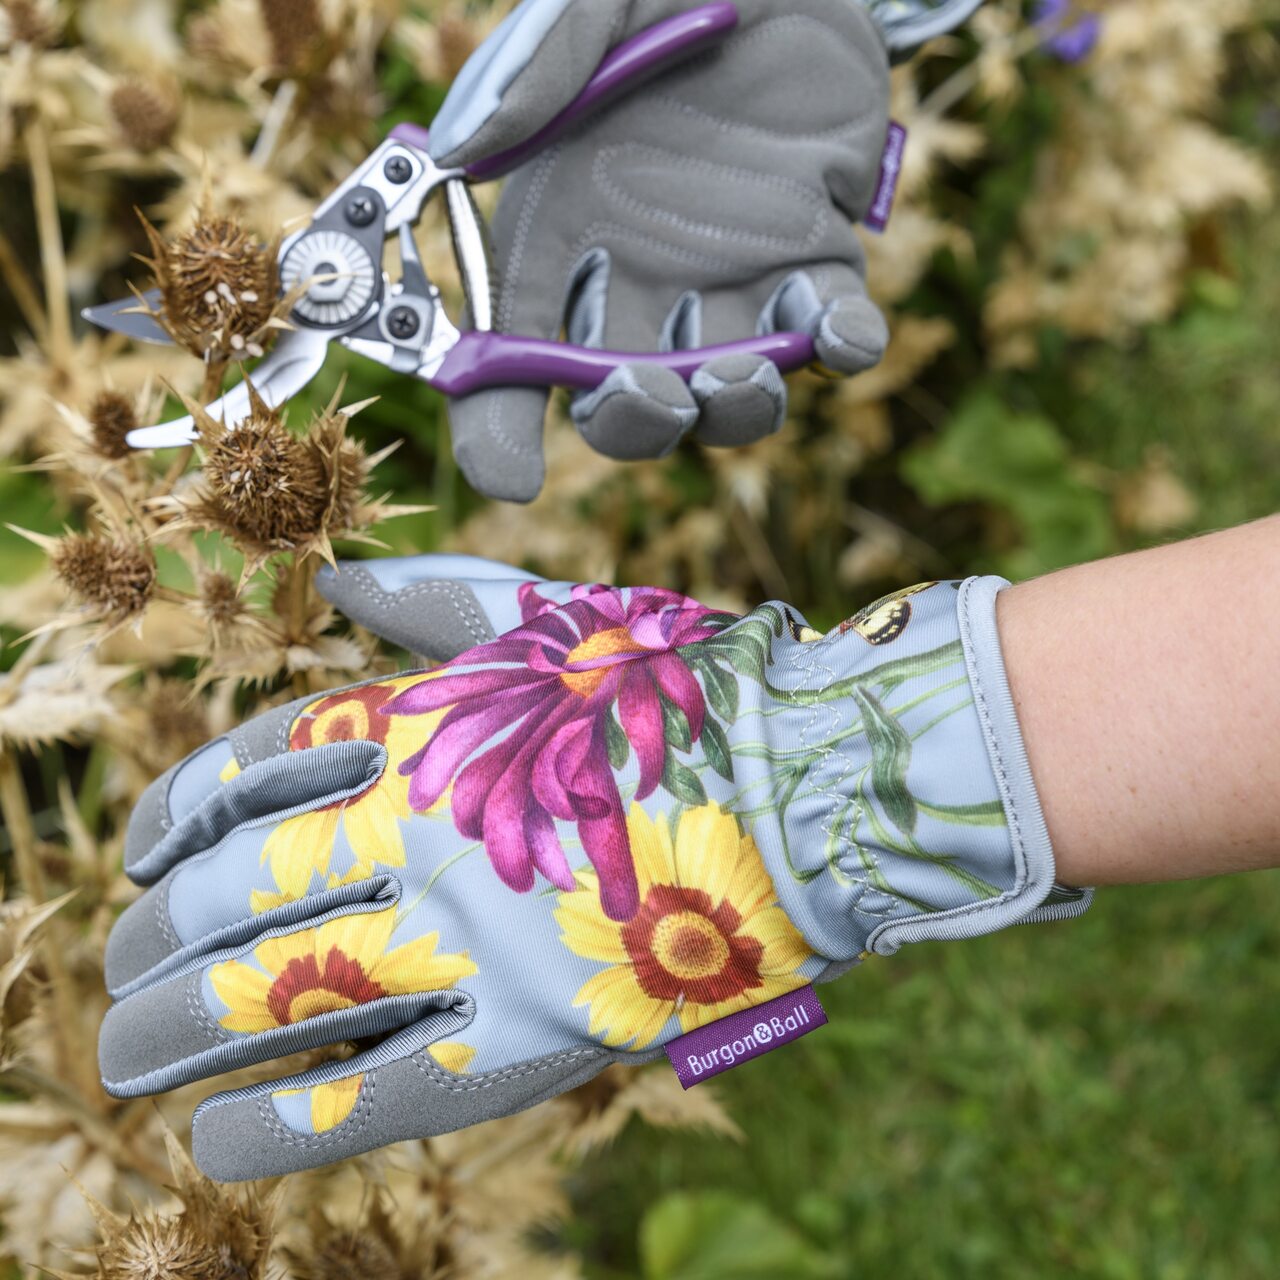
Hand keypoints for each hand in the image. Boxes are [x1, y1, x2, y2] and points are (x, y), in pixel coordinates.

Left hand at [100, 555, 1084, 1179]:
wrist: (816, 778)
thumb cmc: (681, 691)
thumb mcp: (551, 620)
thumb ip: (430, 604)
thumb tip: (333, 583)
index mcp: (428, 725)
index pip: (246, 771)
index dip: (172, 818)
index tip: (140, 857)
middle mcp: (431, 827)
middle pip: (239, 892)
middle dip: (150, 945)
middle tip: (113, 980)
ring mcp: (479, 935)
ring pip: (282, 994)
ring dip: (179, 1032)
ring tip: (126, 1059)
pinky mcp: (539, 1032)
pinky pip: (385, 1092)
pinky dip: (285, 1124)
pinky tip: (215, 1144)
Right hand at [429, 0, 901, 501]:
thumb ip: (534, 67)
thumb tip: (466, 149)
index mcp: (562, 227)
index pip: (514, 354)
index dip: (499, 426)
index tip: (508, 477)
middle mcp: (641, 273)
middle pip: (622, 400)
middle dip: (635, 424)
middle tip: (656, 396)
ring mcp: (733, 274)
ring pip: (726, 391)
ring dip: (734, 408)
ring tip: (746, 371)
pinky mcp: (818, 254)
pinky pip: (829, 330)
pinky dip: (841, 348)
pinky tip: (843, 333)